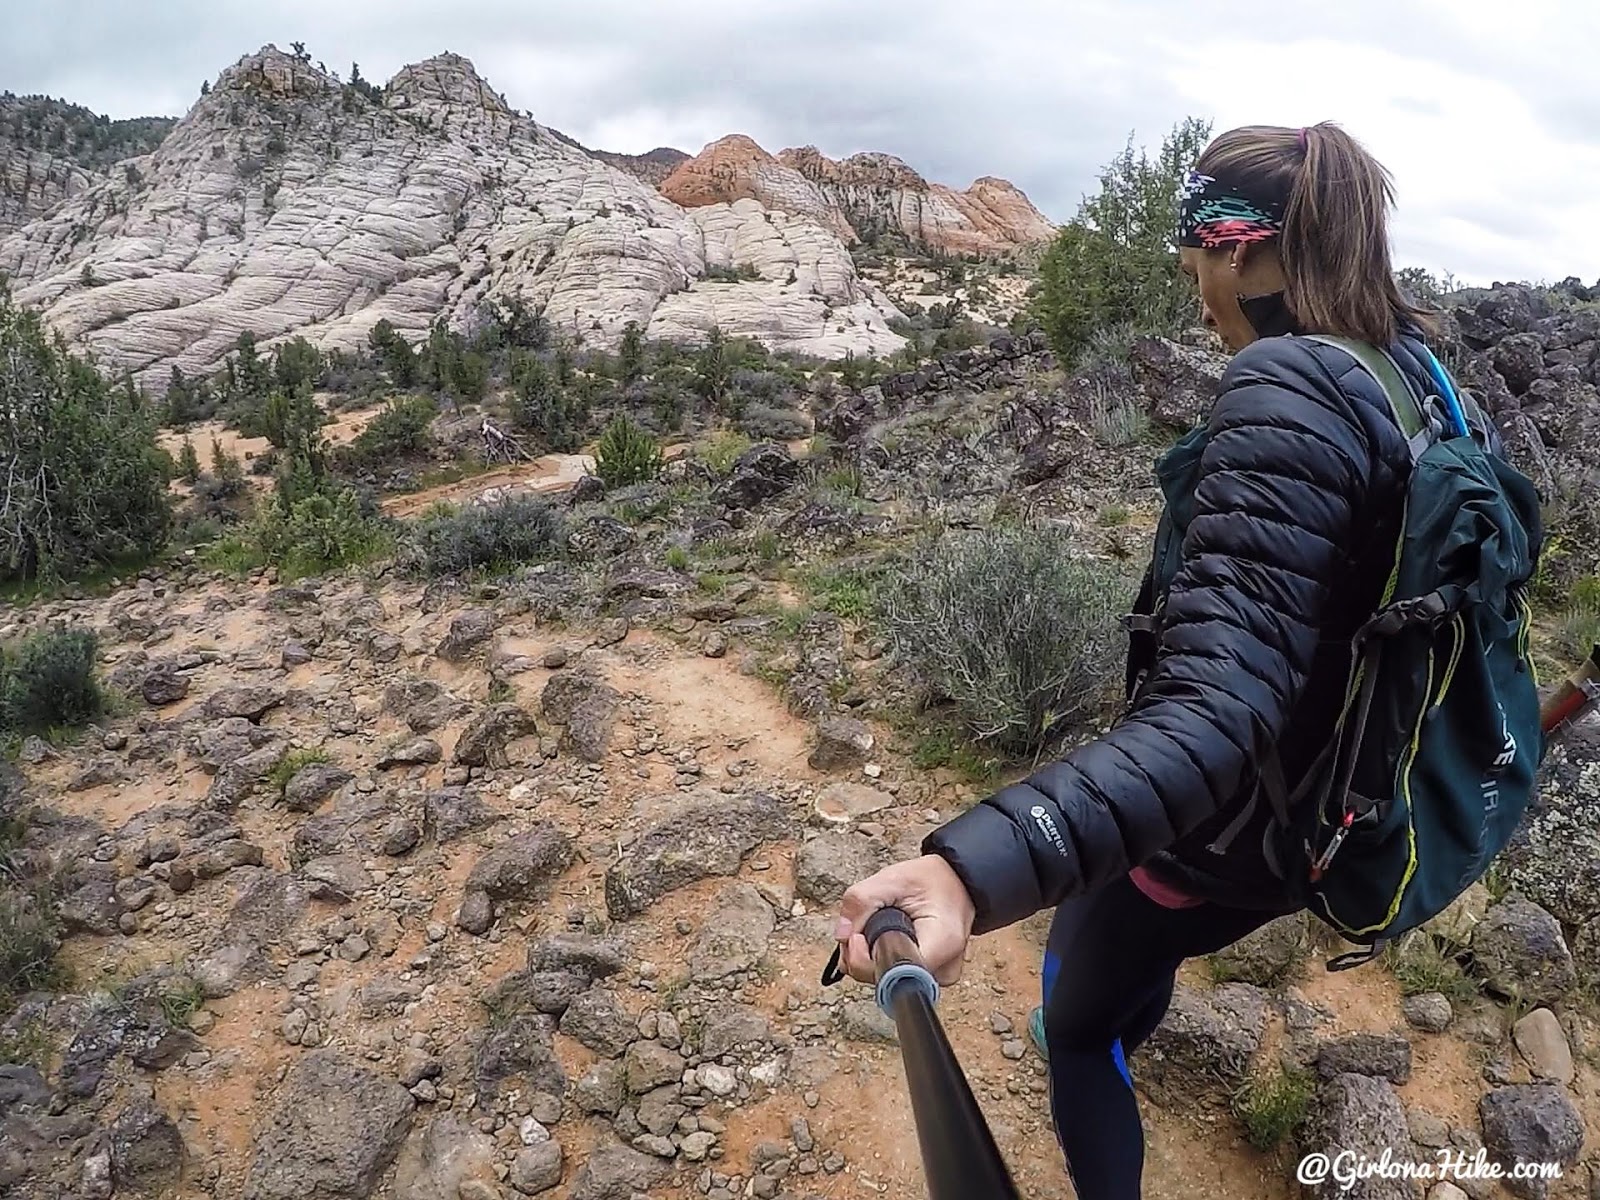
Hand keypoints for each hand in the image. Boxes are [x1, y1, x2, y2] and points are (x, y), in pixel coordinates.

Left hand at [834, 854, 975, 985]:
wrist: (959, 883)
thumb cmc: (933, 880)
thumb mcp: (894, 878)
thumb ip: (862, 900)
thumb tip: (842, 935)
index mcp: (941, 944)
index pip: (892, 974)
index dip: (864, 960)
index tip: (858, 936)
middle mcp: (942, 969)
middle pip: (883, 979)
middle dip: (862, 953)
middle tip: (867, 920)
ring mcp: (936, 977)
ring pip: (883, 979)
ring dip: (869, 954)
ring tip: (881, 924)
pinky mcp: (927, 977)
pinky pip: (891, 976)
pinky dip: (879, 957)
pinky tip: (886, 936)